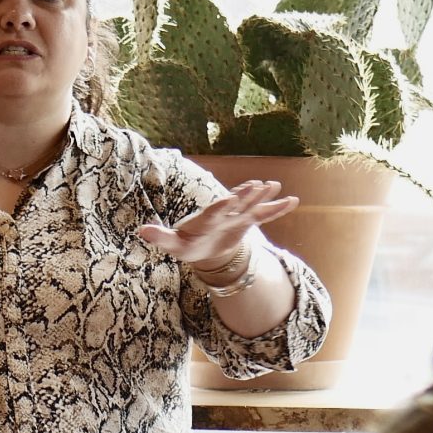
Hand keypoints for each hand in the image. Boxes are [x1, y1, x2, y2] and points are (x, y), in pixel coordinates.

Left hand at [136, 180, 297, 268]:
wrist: (203, 247)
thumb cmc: (187, 244)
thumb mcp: (173, 245)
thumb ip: (160, 237)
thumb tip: (140, 231)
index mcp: (204, 219)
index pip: (212, 212)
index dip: (220, 206)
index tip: (229, 199)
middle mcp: (222, 214)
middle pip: (235, 204)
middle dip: (245, 196)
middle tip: (257, 185)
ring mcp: (236, 217)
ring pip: (251, 205)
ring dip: (262, 197)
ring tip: (274, 185)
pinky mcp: (247, 222)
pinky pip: (263, 215)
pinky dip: (277, 208)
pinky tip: (292, 200)